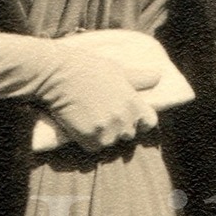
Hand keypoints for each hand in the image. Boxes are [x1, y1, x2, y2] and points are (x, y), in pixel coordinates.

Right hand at [40, 36, 158, 152]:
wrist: (57, 74)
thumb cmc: (86, 67)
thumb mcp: (116, 69)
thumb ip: (138, 78)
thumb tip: (159, 76)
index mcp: (134, 103)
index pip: (150, 122)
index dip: (141, 121)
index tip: (130, 117)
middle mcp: (124, 119)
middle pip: (128, 134)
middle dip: (118, 127)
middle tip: (101, 113)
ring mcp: (108, 131)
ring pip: (110, 142)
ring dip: (101, 135)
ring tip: (88, 117)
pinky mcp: (90, 139)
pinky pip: (92, 148)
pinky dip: (86, 140)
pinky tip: (79, 124)